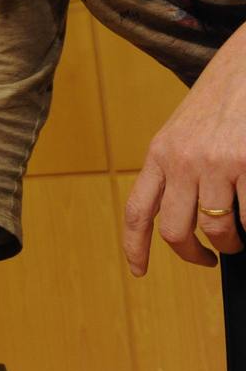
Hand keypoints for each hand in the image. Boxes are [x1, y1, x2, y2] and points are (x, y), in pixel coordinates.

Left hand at [124, 28, 245, 275]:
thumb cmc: (221, 99)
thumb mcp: (183, 131)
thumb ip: (176, 167)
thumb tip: (183, 214)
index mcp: (159, 154)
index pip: (138, 211)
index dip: (135, 247)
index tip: (139, 271)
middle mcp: (182, 161)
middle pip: (176, 231)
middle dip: (193, 255)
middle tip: (209, 259)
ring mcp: (217, 164)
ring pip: (218, 231)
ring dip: (231, 243)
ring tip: (240, 238)